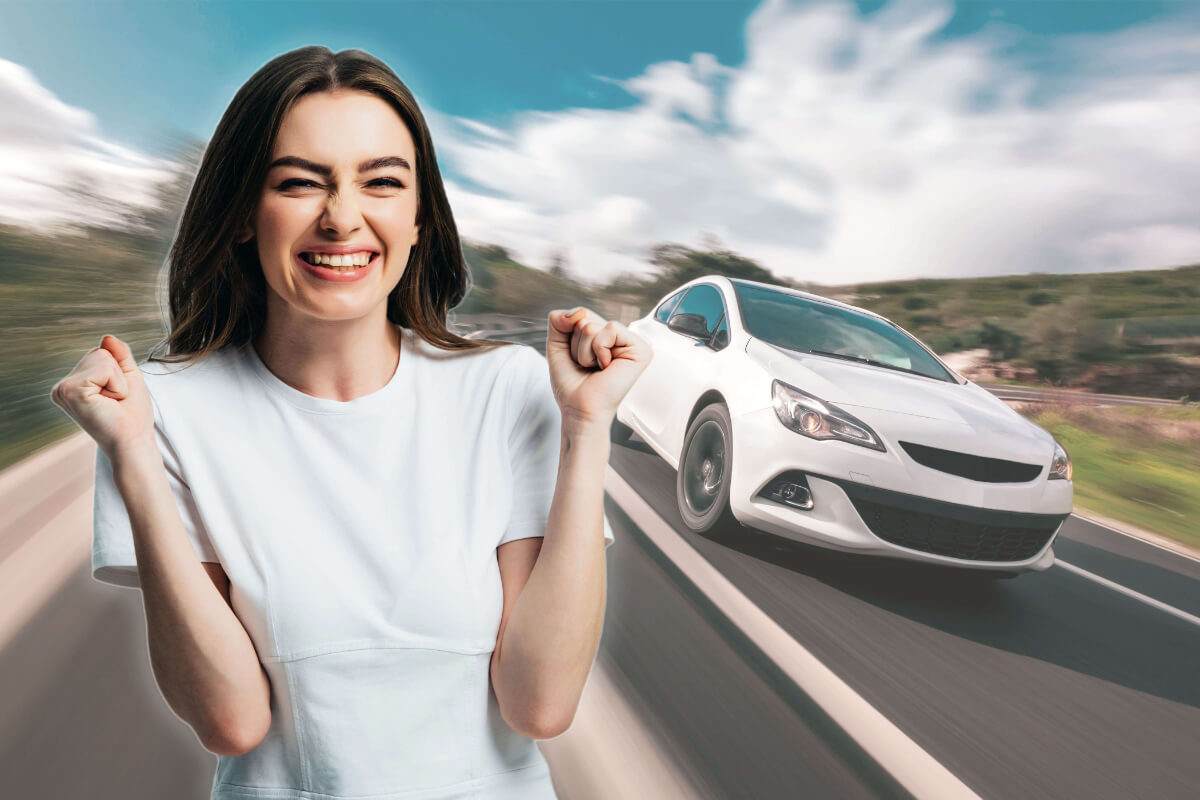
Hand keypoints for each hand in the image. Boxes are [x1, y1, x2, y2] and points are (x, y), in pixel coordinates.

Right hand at [50, 335, 154, 458]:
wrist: (133, 441)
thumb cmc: (132, 416)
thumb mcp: (128, 378)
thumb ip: (119, 356)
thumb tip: (107, 337)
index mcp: (73, 384)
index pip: (100, 353)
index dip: (118, 372)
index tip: (117, 397)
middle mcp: (62, 386)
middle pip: (99, 352)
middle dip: (118, 375)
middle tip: (116, 401)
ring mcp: (63, 389)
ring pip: (102, 356)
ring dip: (118, 380)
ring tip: (112, 403)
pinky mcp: (70, 391)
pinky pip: (104, 366)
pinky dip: (116, 384)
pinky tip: (109, 402)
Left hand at [545, 307, 652, 428]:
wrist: (579, 409)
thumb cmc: (572, 384)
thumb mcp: (557, 345)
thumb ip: (558, 320)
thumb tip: (577, 312)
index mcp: (606, 335)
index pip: (580, 314)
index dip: (569, 336)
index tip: (579, 360)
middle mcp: (621, 337)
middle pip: (585, 317)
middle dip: (576, 344)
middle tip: (588, 366)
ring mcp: (633, 342)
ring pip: (593, 325)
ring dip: (584, 351)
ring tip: (596, 368)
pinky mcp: (641, 349)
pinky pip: (610, 329)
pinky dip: (599, 349)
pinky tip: (606, 366)